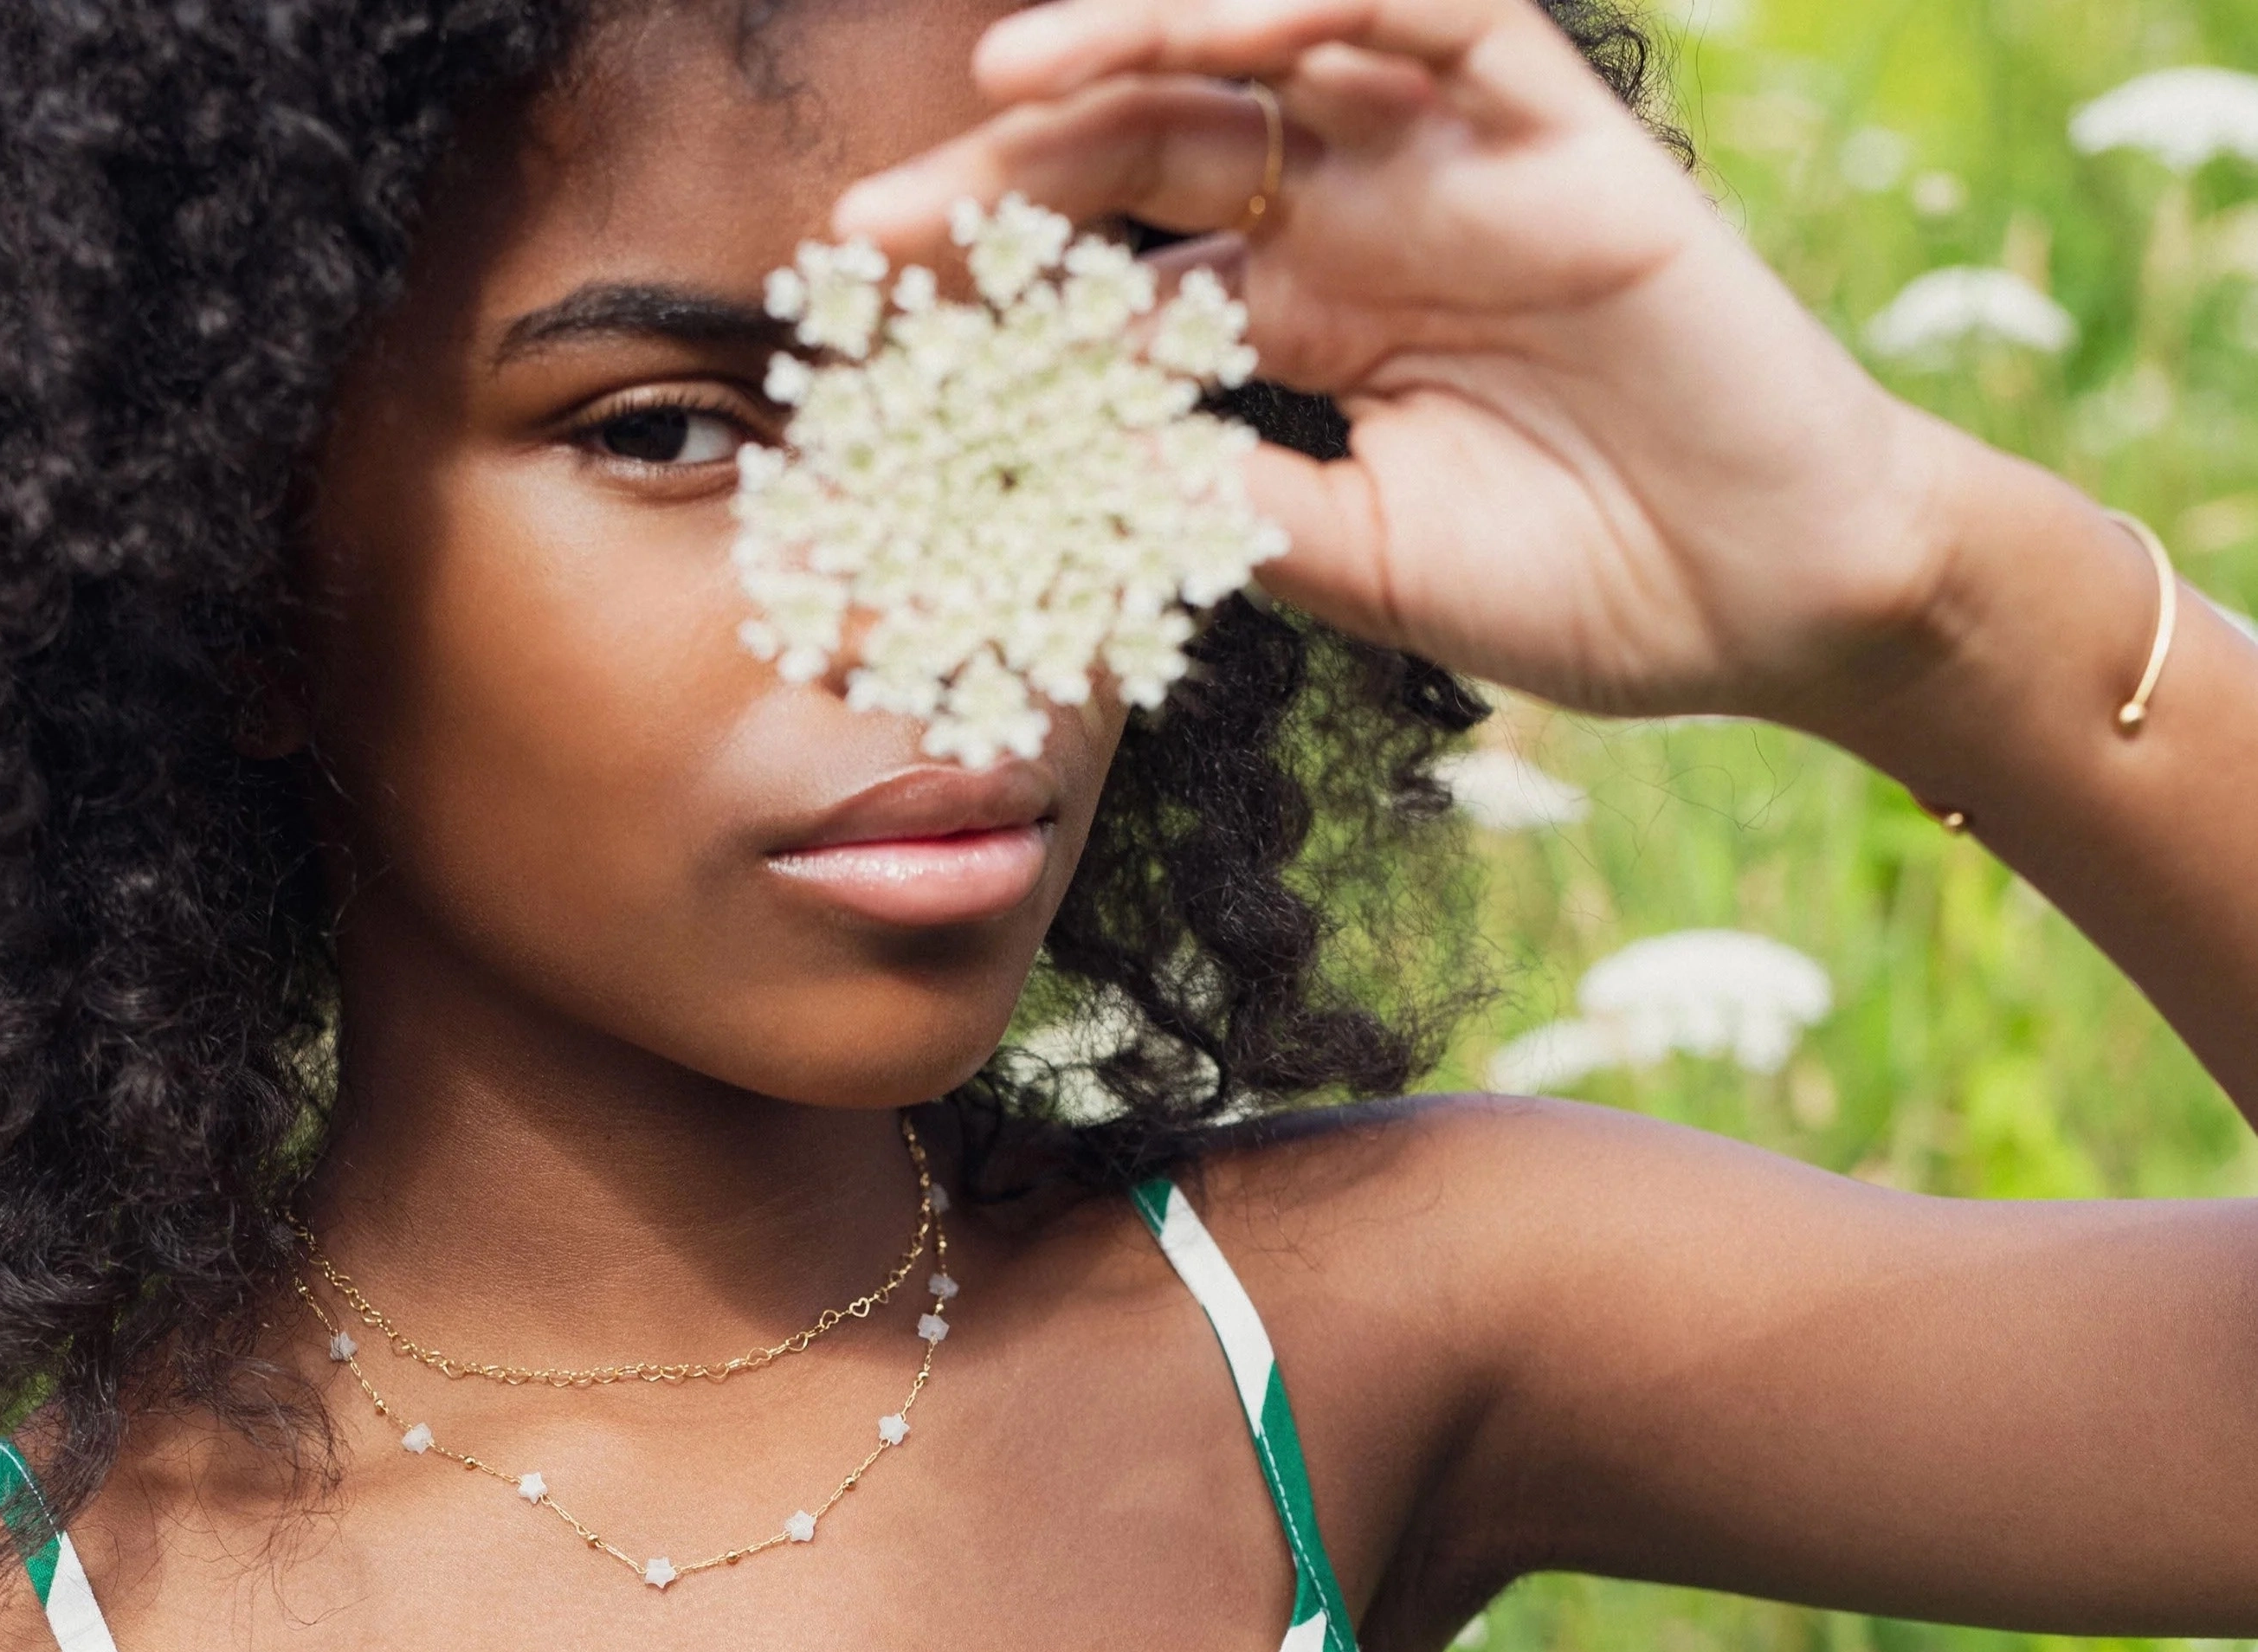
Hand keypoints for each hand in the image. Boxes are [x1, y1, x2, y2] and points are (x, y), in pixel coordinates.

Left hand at [836, 0, 1980, 724]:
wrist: (1772, 599)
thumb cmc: (1578, 587)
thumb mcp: (1354, 560)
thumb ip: (1222, 501)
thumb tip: (1056, 475)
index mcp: (1303, 330)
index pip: (1122, 284)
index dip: (1002, 303)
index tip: (873, 348)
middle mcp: (1357, 228)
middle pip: (1153, 159)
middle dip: (1013, 184)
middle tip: (878, 229)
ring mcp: (1450, 167)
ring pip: (1268, 56)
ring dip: (1133, 50)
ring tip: (1002, 86)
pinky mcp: (1556, 128)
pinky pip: (1434, 11)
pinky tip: (1208, 18)